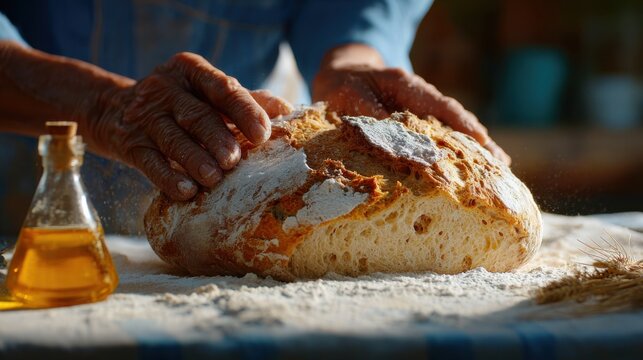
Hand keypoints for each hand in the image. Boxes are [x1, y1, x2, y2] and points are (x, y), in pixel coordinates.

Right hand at [89, 53, 291, 199]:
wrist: (113, 108)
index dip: (244, 110)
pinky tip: (186, 191)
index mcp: (192, 71)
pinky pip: (149, 162)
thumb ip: (245, 100)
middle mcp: (165, 89)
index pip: (222, 88)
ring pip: (172, 139)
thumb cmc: (180, 103)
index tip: (264, 133)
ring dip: (195, 159)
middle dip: (218, 137)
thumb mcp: (207, 92)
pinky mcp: (129, 143)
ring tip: (214, 178)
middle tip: (235, 159)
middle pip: (196, 115)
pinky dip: (167, 178)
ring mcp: (145, 116)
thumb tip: (287, 110)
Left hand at [312, 45, 509, 164]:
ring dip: (475, 150)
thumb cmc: (345, 87)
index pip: (441, 107)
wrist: (343, 77)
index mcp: (408, 86)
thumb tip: (394, 141)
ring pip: (453, 130)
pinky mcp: (419, 126)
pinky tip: (474, 171)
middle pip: (456, 120)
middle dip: (479, 141)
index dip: (461, 124)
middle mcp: (422, 99)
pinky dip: (459, 153)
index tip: (480, 140)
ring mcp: (423, 112)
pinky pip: (443, 139)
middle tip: (502, 164)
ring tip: (499, 171)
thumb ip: (371, 116)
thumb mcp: (351, 97)